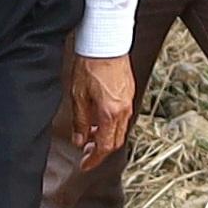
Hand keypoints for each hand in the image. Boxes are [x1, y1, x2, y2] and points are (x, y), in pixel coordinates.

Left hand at [57, 54, 136, 175]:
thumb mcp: (78, 96)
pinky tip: (99, 118)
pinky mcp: (129, 93)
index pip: (106, 146)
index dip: (95, 159)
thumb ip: (80, 122)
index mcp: (111, 113)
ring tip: (91, 134)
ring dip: (106, 137)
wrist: (106, 42)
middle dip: (101, 150)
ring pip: (120, 129)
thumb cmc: (90, 65)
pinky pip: (123, 117)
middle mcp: (124, 110)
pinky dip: (111, 124)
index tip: (85, 165)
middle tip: (86, 153)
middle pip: (116, 141)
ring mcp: (129, 101)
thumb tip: (80, 140)